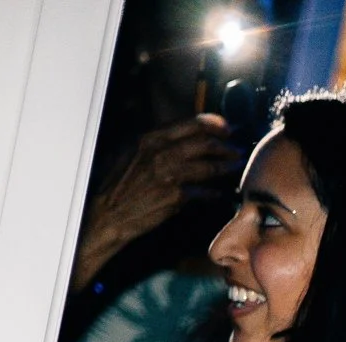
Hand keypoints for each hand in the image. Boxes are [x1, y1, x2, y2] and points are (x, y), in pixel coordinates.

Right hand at [73, 117, 239, 291]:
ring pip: (209, 166)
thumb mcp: (132, 154)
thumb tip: (181, 138)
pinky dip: (214, 192)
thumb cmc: (119, 184)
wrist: (108, 213)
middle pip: (205, 143)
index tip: (227, 128)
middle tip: (237, 149)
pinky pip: (204, 192)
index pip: (190, 124)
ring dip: (226, 166)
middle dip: (226, 146)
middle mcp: (160, 153)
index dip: (214, 124)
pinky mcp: (175, 197)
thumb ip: (156, 144)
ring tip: (235, 167)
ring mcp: (169, 175)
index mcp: (149, 138)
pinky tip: (219, 193)